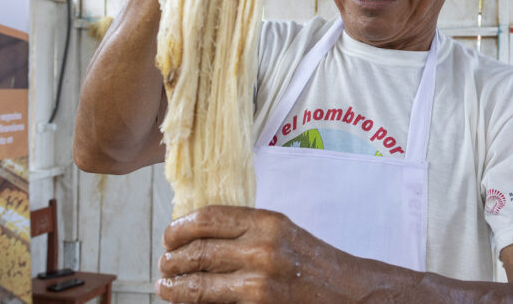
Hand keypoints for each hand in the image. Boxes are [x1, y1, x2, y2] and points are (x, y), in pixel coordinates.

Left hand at [156, 205, 354, 302]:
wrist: (349, 293)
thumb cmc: (314, 264)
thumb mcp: (283, 233)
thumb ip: (246, 230)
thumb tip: (197, 234)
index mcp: (267, 223)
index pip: (208, 218)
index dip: (179, 227)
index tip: (168, 236)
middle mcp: (261, 250)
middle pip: (197, 252)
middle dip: (171, 261)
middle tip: (163, 265)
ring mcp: (258, 284)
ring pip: (198, 285)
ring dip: (175, 288)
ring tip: (166, 287)